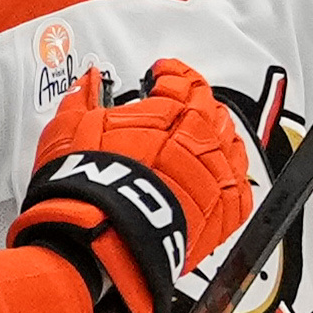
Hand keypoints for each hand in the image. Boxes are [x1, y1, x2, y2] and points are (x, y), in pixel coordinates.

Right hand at [18, 62, 254, 312]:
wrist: (102, 239)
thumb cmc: (87, 187)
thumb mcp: (70, 128)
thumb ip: (84, 98)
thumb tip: (89, 82)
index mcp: (168, 115)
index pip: (182, 82)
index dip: (173, 73)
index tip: (164, 74)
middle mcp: (198, 143)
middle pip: (211, 111)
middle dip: (195, 102)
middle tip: (181, 103)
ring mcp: (214, 180)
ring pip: (232, 147)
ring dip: (217, 137)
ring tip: (201, 136)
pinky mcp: (220, 218)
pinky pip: (242, 193)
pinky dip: (233, 181)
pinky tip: (223, 177)